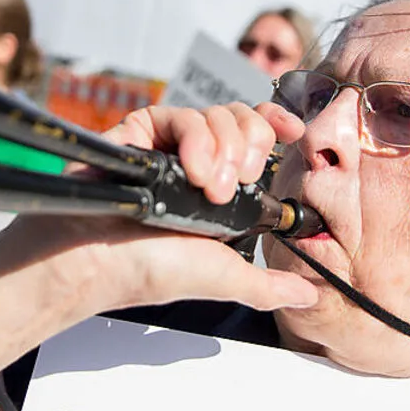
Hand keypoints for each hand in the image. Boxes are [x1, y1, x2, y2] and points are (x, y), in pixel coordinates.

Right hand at [0, 102, 315, 318]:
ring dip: (224, 150)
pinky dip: (196, 139)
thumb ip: (269, 286)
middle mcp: (197, 159)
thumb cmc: (150, 269)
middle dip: (250, 148)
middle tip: (235, 184)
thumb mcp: (226, 277)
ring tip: (209, 189)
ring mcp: (170, 143)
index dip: (276, 127)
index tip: (294, 132)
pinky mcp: (141, 129)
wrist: (100, 259)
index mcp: (220, 188)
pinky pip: (181, 115)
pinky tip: (190, 170)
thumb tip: (309, 295)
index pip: (257, 140)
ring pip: (217, 115)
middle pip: (243, 120)